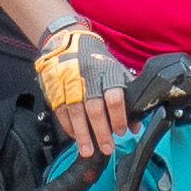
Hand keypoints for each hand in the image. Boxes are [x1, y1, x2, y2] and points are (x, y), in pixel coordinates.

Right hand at [33, 19, 119, 157]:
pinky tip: (75, 136)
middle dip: (101, 132)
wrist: (67, 39)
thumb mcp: (116, 71)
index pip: (115, 97)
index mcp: (106, 72)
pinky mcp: (54, 88)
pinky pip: (61, 112)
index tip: (122, 131)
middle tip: (107, 148)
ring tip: (88, 150)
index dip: (119, 117)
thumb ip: (127, 96)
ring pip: (76, 113)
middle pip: (95, 109)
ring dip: (83, 135)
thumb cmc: (96, 59)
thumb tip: (135, 125)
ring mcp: (68, 83)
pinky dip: (68, 126)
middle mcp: (87, 78)